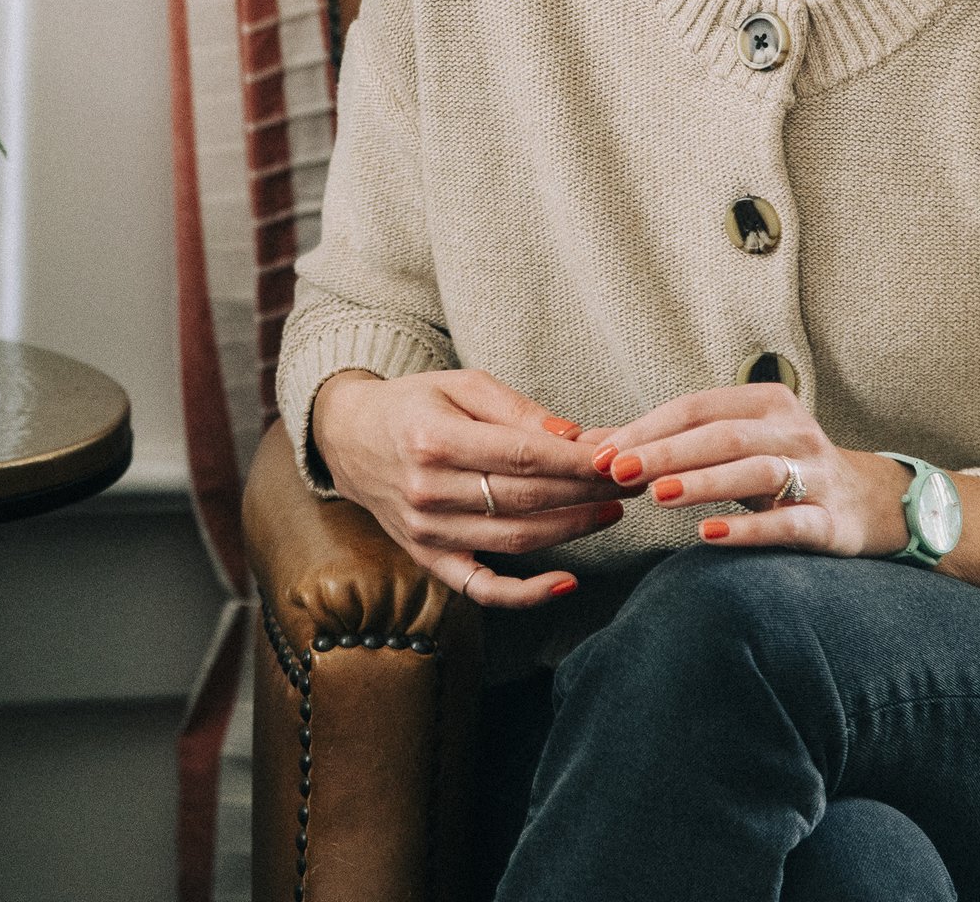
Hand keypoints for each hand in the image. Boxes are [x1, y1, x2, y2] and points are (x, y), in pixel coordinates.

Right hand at [311, 369, 624, 607]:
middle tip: (630, 480)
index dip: (580, 462)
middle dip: (589, 491)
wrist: (349, 438)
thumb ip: (518, 410)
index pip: (525, 456)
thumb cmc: (412, 405)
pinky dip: (526, 594)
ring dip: (574, 528)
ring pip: (517, 539)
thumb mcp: (460, 386)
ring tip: (611, 510)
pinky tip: (566, 581)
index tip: (620, 457)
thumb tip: (576, 438)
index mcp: (434, 439)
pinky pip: (481, 588)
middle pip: (529, 498)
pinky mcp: (427, 558)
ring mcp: (427, 531)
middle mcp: (427, 490)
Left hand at [582, 383, 912, 556]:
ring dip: (702, 482)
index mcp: (764, 402)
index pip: (696, 408)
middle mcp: (793, 430)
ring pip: (755, 471)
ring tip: (656, 494)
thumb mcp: (729, 446)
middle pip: (722, 435)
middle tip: (619, 471)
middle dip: (666, 452)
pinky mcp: (830, 520)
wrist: (865, 502)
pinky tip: (706, 534)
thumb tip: (586, 443)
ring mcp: (815, 474)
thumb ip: (666, 444)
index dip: (648, 429)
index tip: (602, 454)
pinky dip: (746, 529)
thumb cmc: (776, 468)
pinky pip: (787, 524)